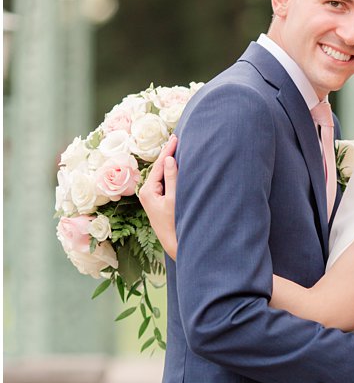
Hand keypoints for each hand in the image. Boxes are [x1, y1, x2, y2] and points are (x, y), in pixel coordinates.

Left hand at [141, 135, 178, 259]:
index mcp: (148, 191)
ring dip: (169, 163)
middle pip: (159, 169)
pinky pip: (165, 183)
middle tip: (175, 139)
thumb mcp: (174, 199)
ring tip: (176, 149)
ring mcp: (152, 198)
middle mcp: (147, 193)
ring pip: (162, 175)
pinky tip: (176, 167)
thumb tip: (170, 159)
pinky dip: (171, 173)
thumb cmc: (175, 224)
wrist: (174, 245)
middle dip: (168, 154)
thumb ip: (172, 178)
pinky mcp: (159, 202)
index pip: (160, 166)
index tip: (176, 138)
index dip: (168, 151)